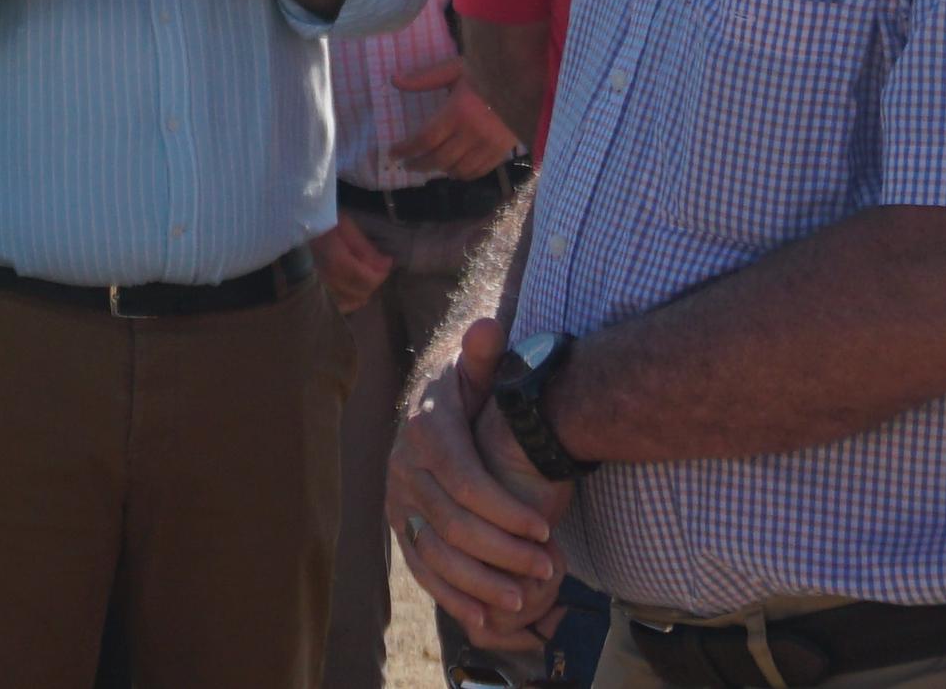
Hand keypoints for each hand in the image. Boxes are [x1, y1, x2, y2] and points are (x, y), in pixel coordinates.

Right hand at [311, 214, 394, 315]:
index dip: (381, 272)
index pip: (368, 279)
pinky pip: (337, 306)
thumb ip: (364, 247)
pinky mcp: (312, 297)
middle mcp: (328, 283)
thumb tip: (386, 263)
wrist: (285, 229)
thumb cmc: (314, 222)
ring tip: (362, 274)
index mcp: (336, 264)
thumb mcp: (342, 225)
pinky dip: (348, 299)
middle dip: (373, 279)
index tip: (387, 259)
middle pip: (361, 292)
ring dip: (361, 290)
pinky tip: (348, 287)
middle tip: (375, 264)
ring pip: (351, 302)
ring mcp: (318, 293)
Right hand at [385, 316, 573, 652]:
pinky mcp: (400, 528)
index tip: (545, 529)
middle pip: (453, 524)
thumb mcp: (476, 369)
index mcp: (425, 430)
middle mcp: (404, 468)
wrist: (432, 409)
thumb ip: (484, 354)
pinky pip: (422, 570)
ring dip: (480, 583)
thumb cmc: (469, 392)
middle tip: (547, 568)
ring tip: (524, 598)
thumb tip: (488, 325)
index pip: (464, 480)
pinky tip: (485, 619)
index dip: (504, 509)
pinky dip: (452, 597)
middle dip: (502, 552)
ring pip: (435, 554)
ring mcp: (399, 502)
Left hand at [389, 54, 523, 179]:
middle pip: (439, 159)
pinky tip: (453, 169)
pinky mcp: (502, 152)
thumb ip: (424, 78)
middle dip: (418, 164)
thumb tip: (395, 81)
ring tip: (428, 165)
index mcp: (458, 111)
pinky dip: (462, 174)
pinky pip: (478, 172)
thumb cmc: (486, 72)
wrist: (526, 81)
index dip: (406, 149)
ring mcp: (489, 146)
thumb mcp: (454, 69)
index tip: (393, 152)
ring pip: (457, 169)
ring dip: (439, 170)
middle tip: (407, 164)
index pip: (425, 139)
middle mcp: (473, 133)